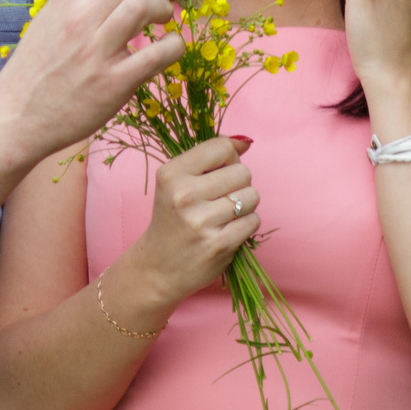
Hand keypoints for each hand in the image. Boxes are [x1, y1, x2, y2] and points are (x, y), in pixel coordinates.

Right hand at [0, 0, 193, 160]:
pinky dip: (174, 46)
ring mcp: (98, 49)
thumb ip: (86, 2)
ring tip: (167, 19)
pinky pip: (159, 54)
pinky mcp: (114, 82)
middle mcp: (82, 16)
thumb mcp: (52, 20)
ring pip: (147, 7)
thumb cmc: (36, 70)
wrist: (15, 117)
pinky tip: (171, 49)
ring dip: (166, 9)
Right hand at [110, 136, 257, 323]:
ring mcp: (201, 221)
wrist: (157, 268)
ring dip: (244, 206)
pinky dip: (245, 225)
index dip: (229, 158)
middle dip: (238, 184)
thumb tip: (245, 141)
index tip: (219, 172)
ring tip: (223, 216)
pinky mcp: (218, 244)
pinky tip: (227, 231)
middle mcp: (184, 195)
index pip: (221, 147)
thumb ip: (209, 158)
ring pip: (251, 196)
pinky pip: (253, 221)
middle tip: (219, 199)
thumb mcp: (177, 183)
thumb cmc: (173, 220)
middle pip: (242, 172)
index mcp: (171, 174)